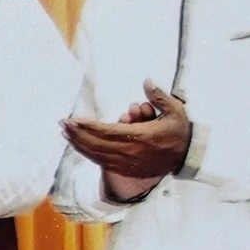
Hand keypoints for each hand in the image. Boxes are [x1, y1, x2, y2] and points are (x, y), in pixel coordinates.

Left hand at [64, 81, 189, 196]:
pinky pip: (102, 162)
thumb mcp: (175, 111)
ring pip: (97, 155)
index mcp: (140, 137)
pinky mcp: (126, 168)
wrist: (187, 157)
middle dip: (77, 134)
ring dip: (79, 144)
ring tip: (66, 134)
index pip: (106, 132)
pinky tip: (78, 147)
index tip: (72, 120)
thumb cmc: (179, 131)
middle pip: (96, 144)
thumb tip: (146, 80)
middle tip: (62, 124)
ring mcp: (127, 162)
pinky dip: (88, 154)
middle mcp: (130, 151)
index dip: (87, 127)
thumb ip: (159, 96)